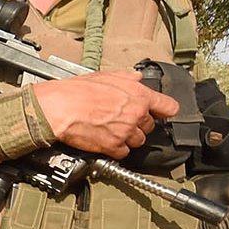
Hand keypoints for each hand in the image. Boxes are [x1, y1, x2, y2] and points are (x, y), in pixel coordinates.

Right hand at [31, 71, 180, 158]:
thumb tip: (136, 78)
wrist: (59, 108)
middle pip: (150, 126)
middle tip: (122, 120)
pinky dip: (116, 149)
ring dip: (128, 138)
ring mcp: (126, 132)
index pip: (169, 107)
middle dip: (138, 124)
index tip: (162, 112)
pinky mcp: (114, 147)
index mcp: (139, 95)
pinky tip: (105, 140)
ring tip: (112, 131)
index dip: (165, 110)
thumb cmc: (77, 91)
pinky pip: (123, 153)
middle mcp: (136, 114)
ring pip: (138, 141)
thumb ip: (126, 78)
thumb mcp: (105, 76)